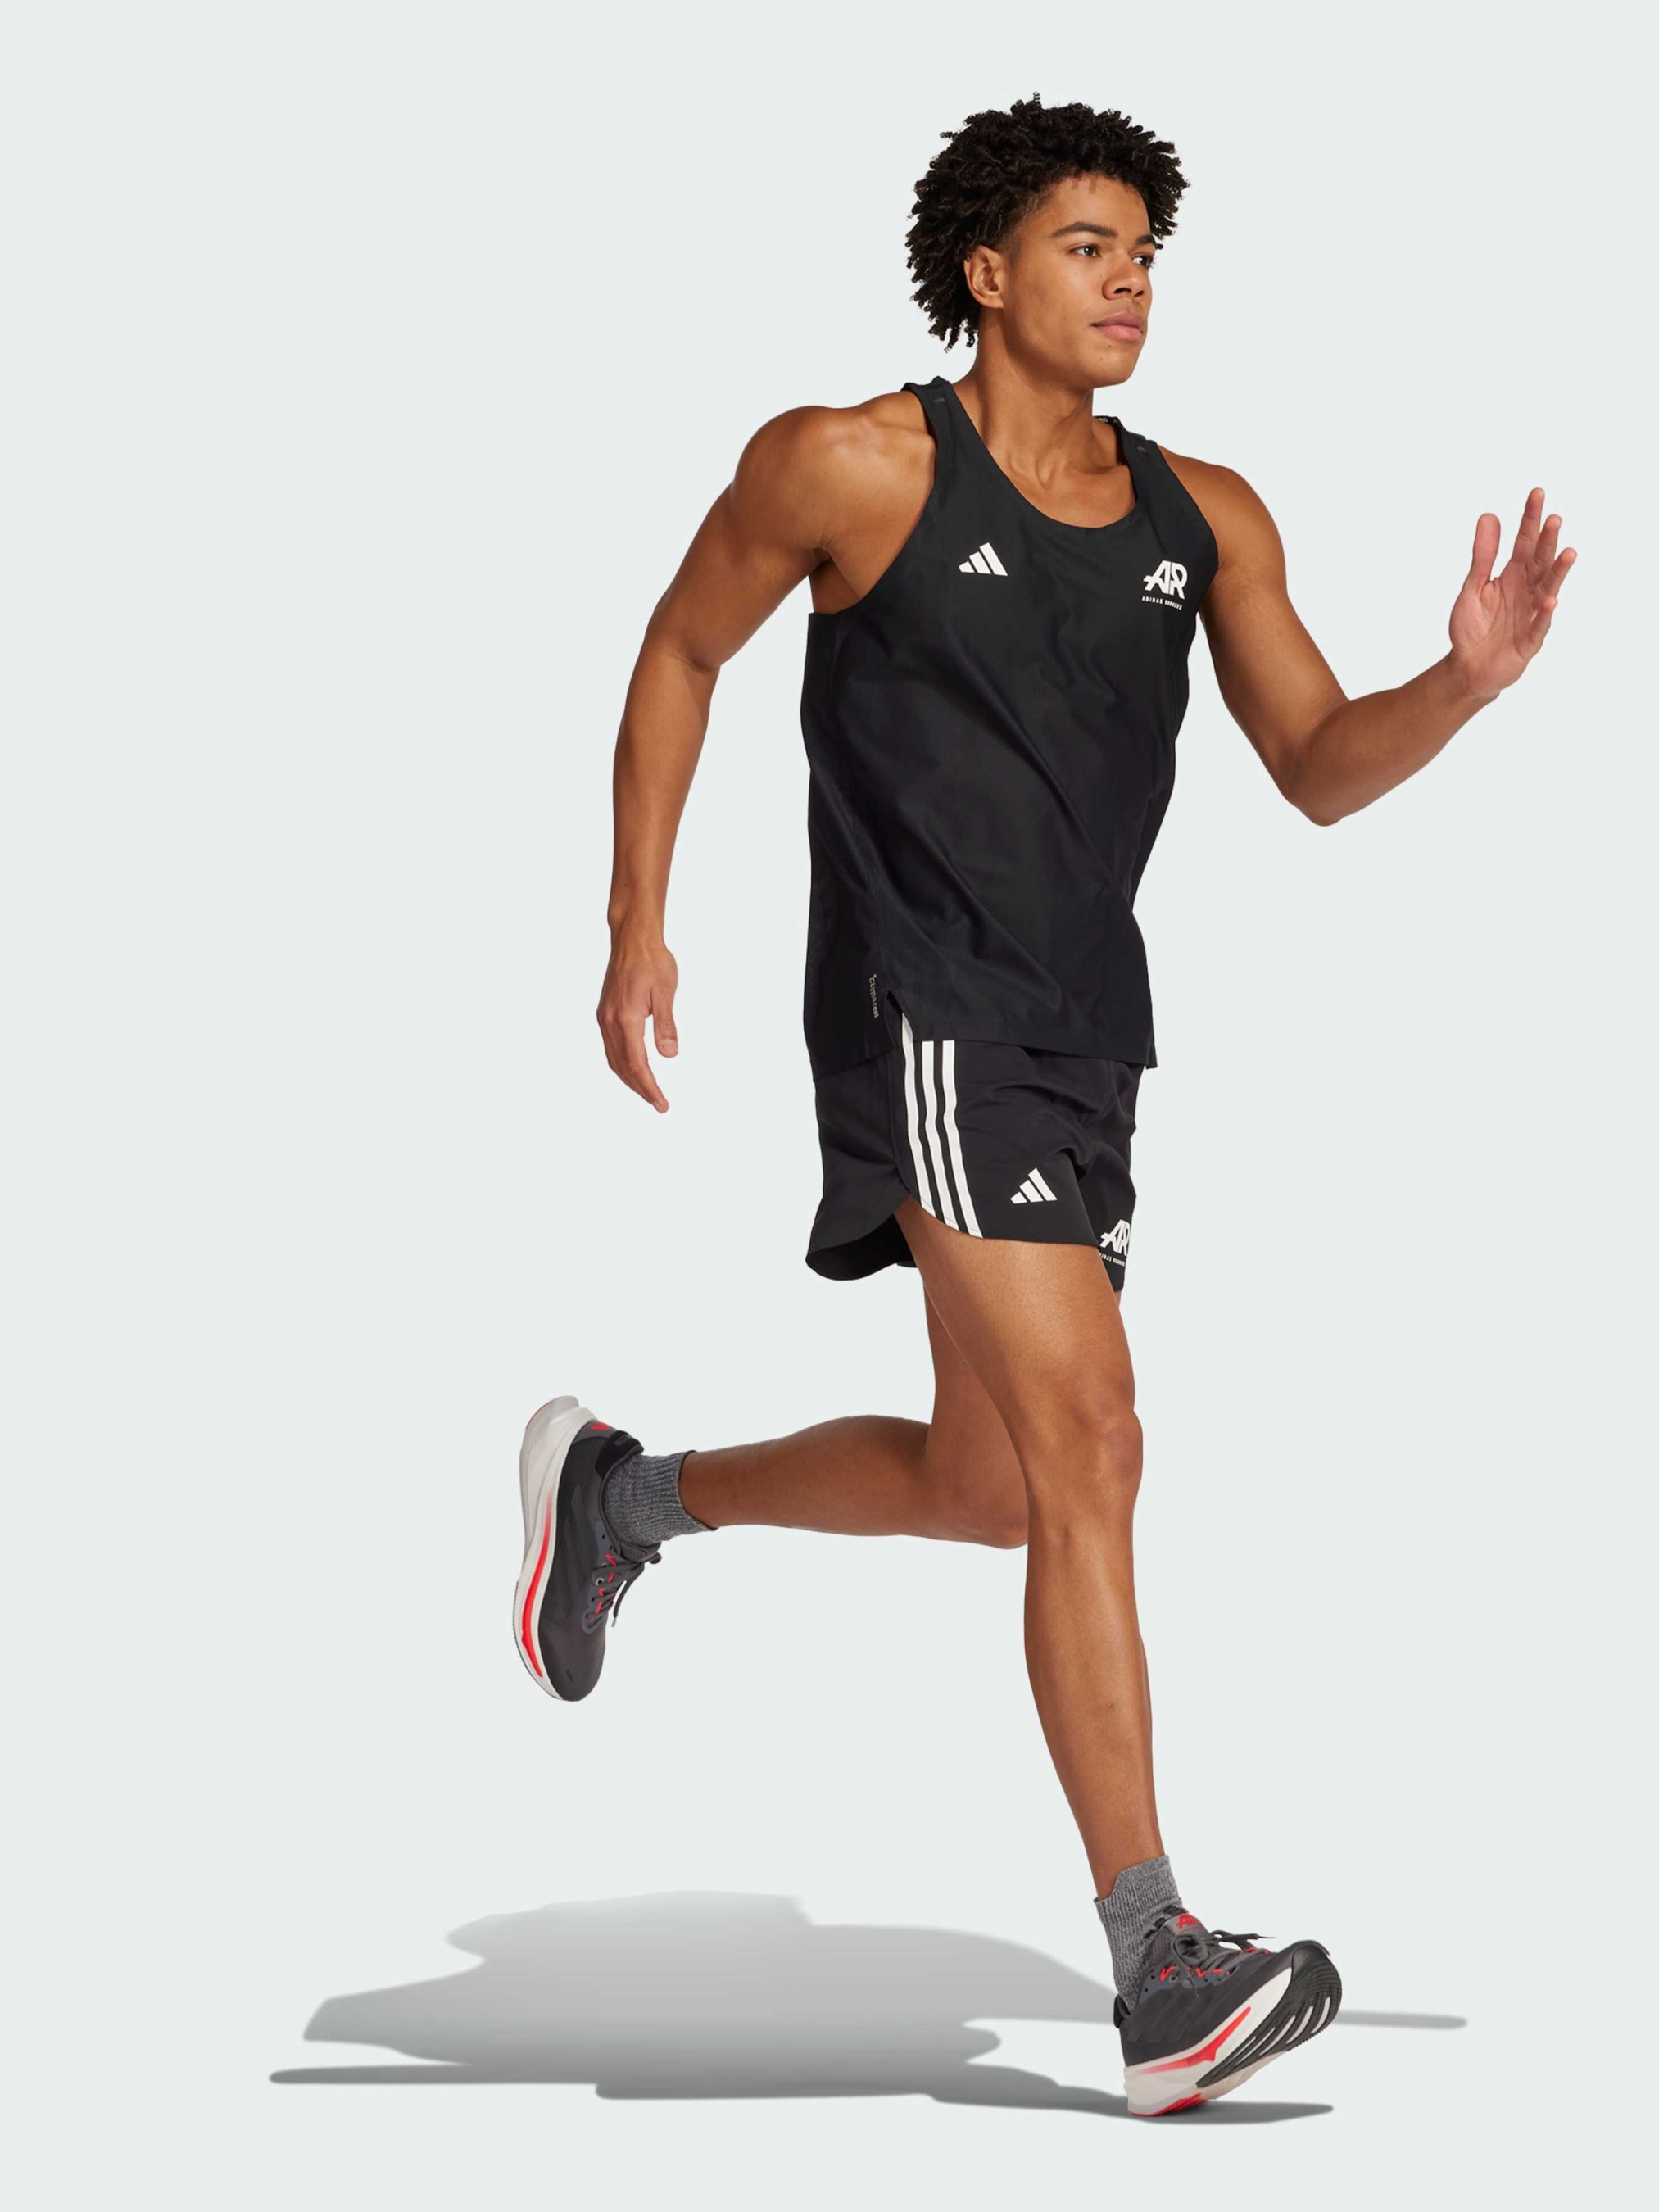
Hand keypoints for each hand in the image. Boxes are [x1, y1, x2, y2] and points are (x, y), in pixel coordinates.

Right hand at [597, 934, 678, 1111]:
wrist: (631, 938)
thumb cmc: (652, 960)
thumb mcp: (665, 991)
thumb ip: (666, 1024)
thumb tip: (669, 1055)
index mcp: (626, 1018)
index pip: (637, 1064)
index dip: (649, 1087)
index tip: (662, 1103)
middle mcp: (610, 1021)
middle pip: (623, 1067)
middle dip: (640, 1088)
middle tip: (659, 1103)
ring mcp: (604, 1018)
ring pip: (614, 1060)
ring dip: (629, 1079)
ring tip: (647, 1092)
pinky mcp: (604, 1013)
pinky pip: (610, 1048)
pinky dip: (621, 1065)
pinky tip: (632, 1068)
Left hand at [1449, 489, 1575, 701]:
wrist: (1467, 667)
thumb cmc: (1471, 627)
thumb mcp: (1473, 587)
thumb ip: (1483, 556)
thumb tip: (1489, 516)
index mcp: (1512, 576)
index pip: (1524, 543)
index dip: (1530, 519)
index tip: (1537, 493)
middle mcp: (1526, 592)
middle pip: (1539, 562)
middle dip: (1547, 542)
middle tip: (1554, 518)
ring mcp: (1530, 615)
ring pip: (1547, 590)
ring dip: (1557, 573)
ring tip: (1567, 553)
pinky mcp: (1528, 641)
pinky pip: (1538, 627)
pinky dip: (1544, 614)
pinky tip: (1549, 600)